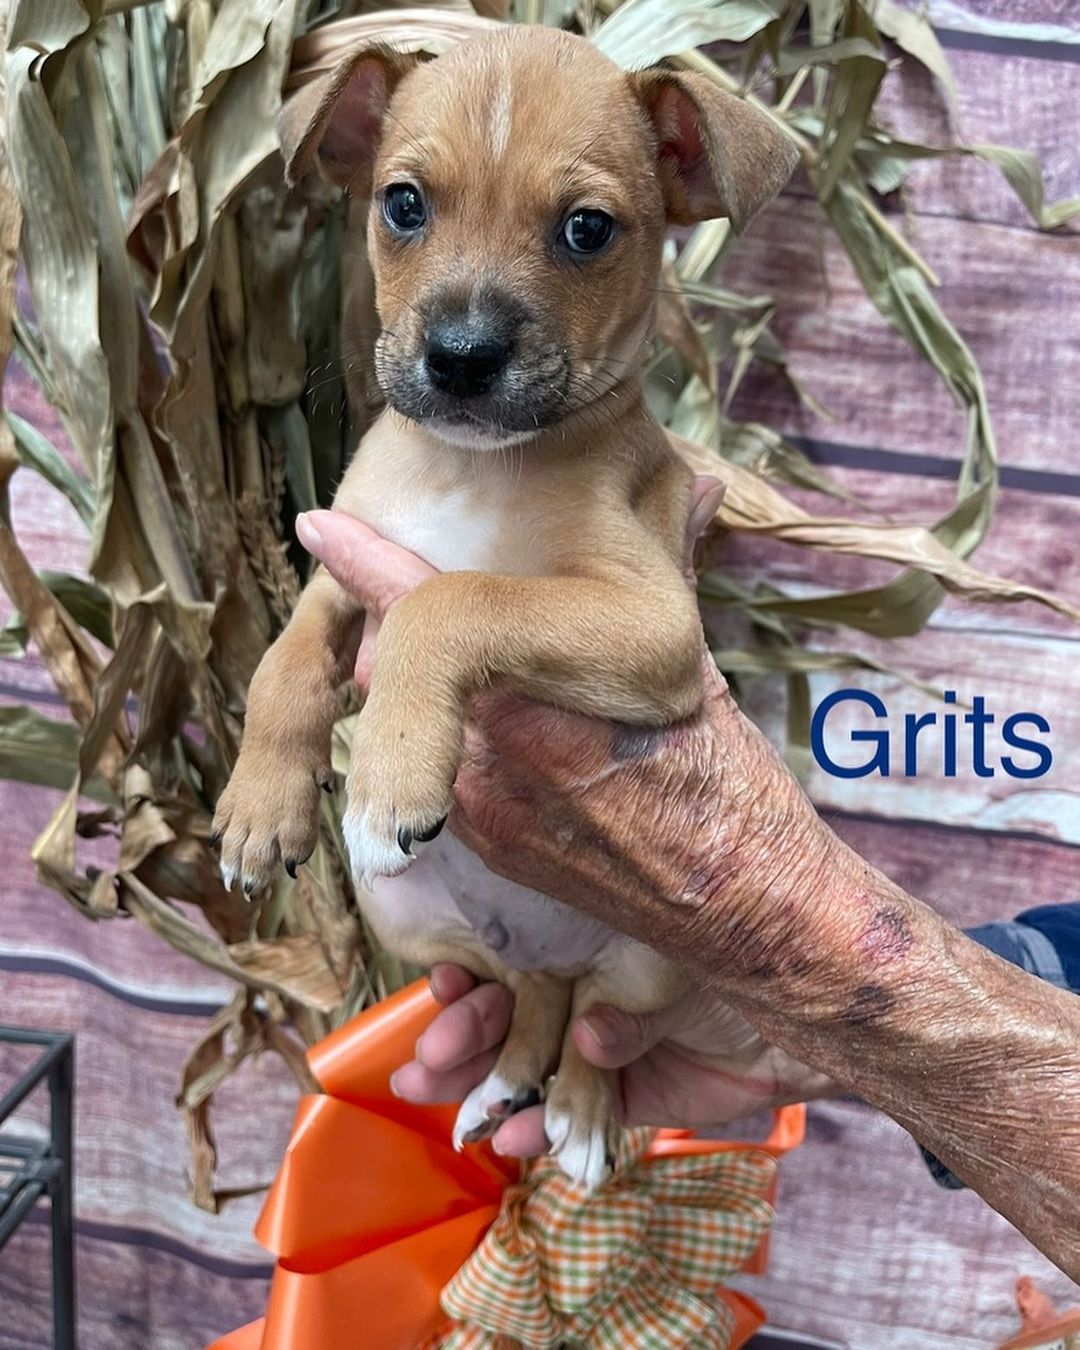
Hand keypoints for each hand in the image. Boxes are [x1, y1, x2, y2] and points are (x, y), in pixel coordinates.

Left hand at [295, 480, 839, 995]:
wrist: (733, 906)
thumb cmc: (724, 787)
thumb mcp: (697, 668)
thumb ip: (671, 576)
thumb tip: (704, 488)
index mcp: (539, 698)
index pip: (432, 615)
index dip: (370, 564)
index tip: (322, 527)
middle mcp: (489, 756)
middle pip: (414, 666)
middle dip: (423, 634)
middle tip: (478, 620)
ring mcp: (476, 808)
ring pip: (424, 721)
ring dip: (448, 696)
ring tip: (529, 700)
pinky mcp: (480, 845)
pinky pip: (445, 771)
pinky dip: (465, 746)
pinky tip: (533, 752)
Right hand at [390, 964, 834, 1155]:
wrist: (802, 1006)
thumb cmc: (731, 951)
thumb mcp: (671, 960)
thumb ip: (628, 999)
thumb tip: (585, 1035)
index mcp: (575, 947)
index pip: (507, 963)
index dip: (470, 980)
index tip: (442, 984)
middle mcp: (575, 997)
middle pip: (504, 1026)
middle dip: (461, 1046)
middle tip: (422, 1066)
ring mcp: (595, 1052)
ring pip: (527, 1076)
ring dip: (484, 1096)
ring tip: (449, 1115)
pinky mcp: (622, 1099)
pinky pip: (575, 1118)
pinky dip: (547, 1133)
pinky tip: (513, 1141)